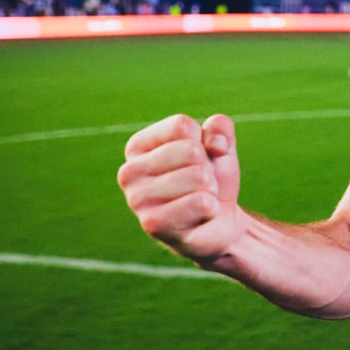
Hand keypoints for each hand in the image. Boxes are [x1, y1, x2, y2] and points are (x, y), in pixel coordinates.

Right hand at [117, 113, 245, 262]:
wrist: (219, 223)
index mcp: (137, 146)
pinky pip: (201, 202)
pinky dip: (212, 208)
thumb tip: (216, 144)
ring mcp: (136, 199)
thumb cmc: (211, 178)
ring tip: (199, 199)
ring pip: (198, 176)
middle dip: (208, 167)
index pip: (182, 125)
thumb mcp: (220, 144)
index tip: (199, 159)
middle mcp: (128, 172)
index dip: (204, 141)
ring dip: (210, 189)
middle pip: (191, 150)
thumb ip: (220, 127)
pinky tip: (199, 216)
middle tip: (200, 184)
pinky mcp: (152, 224)